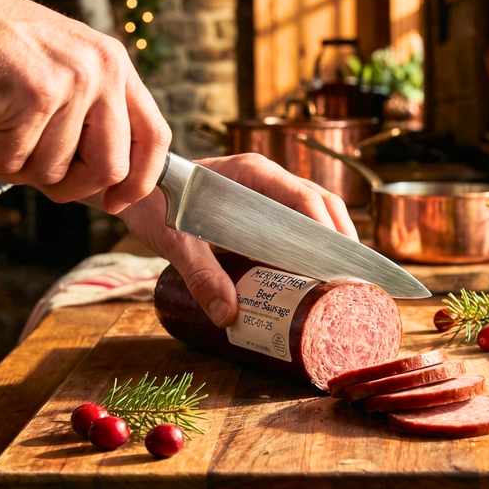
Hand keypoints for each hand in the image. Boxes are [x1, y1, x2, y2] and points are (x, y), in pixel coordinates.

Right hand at [0, 0, 169, 211]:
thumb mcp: (62, 66)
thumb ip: (91, 113)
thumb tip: (109, 181)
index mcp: (116, 65)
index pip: (155, 136)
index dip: (140, 180)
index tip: (117, 202)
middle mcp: (102, 70)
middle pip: (110, 168)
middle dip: (68, 187)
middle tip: (29, 173)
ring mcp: (70, 82)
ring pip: (54, 170)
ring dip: (11, 168)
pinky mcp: (32, 96)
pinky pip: (12, 161)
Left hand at [117, 153, 357, 324]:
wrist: (137, 191)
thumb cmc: (156, 204)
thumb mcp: (175, 240)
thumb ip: (200, 275)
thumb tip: (228, 315)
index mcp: (253, 174)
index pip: (303, 196)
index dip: (327, 226)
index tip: (341, 257)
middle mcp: (266, 178)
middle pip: (320, 201)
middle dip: (341, 235)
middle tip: (352, 273)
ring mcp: (267, 190)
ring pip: (315, 209)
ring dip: (333, 237)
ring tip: (344, 273)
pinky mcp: (262, 207)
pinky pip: (298, 220)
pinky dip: (315, 241)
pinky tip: (319, 267)